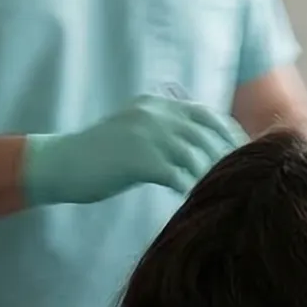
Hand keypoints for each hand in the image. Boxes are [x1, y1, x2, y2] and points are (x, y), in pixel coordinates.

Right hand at [23, 96, 244, 207]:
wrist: (59, 164)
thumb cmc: (97, 155)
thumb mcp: (133, 131)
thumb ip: (163, 132)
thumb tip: (199, 147)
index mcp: (156, 105)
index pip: (205, 115)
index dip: (228, 133)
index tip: (246, 152)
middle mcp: (155, 114)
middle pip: (206, 134)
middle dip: (228, 155)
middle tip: (246, 176)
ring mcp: (148, 134)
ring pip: (196, 155)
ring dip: (213, 175)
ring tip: (225, 192)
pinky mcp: (140, 159)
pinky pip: (178, 175)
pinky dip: (192, 188)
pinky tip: (198, 201)